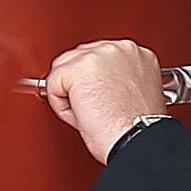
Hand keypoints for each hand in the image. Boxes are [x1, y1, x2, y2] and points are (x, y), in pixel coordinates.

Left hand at [43, 40, 166, 163]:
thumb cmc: (136, 128)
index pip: (97, 57)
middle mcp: (119, 49)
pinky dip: (60, 106)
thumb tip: (94, 81)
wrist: (137, 141)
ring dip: (70, 94)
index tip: (98, 99)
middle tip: (94, 110)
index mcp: (135, 53)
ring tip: (91, 114)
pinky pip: (52, 84)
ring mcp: (98, 55)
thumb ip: (117, 78)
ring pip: (63, 69)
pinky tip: (82, 116)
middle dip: (78, 85)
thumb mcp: (133, 93)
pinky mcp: (79, 67)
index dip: (92, 82)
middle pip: (77, 58)